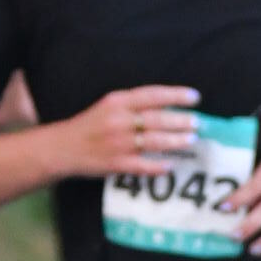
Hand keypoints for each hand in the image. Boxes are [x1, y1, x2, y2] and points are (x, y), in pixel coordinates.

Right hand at [56, 84, 199, 177]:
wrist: (62, 148)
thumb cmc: (90, 125)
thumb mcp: (108, 106)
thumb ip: (134, 104)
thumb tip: (169, 106)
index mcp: (117, 102)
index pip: (152, 95)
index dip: (176, 95)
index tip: (194, 97)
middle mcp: (118, 120)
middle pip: (156, 119)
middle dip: (180, 120)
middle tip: (197, 122)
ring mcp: (118, 143)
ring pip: (153, 141)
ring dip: (175, 141)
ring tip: (191, 140)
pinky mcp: (116, 163)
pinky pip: (142, 165)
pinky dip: (158, 166)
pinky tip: (171, 165)